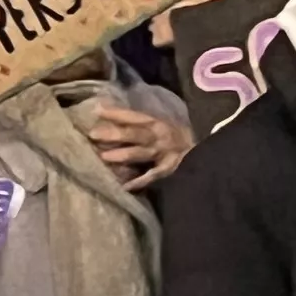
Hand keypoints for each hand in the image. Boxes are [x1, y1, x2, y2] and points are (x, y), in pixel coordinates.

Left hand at [79, 95, 193, 188]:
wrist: (202, 156)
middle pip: (134, 134)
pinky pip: (151, 176)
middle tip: (92, 134)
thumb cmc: (173, 139)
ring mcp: (163, 154)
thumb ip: (137, 123)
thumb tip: (108, 112)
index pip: (134, 116)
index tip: (97, 109)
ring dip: (122, 154)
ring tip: (104, 157)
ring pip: (140, 153)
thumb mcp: (159, 126)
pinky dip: (138, 181)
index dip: (116, 113)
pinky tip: (124, 186)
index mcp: (156, 123)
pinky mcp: (168, 171)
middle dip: (114, 133)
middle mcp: (159, 136)